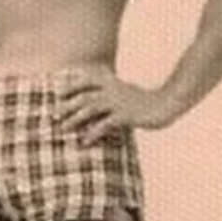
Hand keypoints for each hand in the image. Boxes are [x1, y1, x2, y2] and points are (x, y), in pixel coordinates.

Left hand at [56, 69, 170, 145]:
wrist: (167, 105)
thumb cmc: (145, 102)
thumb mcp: (126, 92)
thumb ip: (111, 92)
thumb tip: (96, 101)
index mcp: (112, 82)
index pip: (87, 79)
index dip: (71, 85)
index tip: (58, 93)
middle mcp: (113, 89)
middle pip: (84, 95)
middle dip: (68, 105)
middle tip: (54, 114)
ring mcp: (119, 102)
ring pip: (90, 107)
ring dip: (75, 118)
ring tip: (64, 128)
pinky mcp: (126, 115)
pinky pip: (105, 124)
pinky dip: (93, 133)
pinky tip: (85, 141)